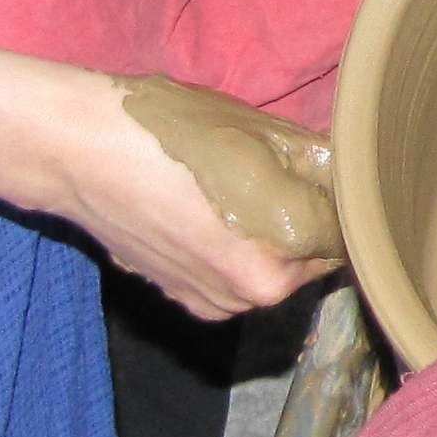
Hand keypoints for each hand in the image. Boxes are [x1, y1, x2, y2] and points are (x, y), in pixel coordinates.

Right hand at [58, 73, 339, 320]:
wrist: (80, 150)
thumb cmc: (172, 133)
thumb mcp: (266, 134)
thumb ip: (323, 166)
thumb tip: (356, 179)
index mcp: (284, 258)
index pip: (344, 235)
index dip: (337, 198)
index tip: (319, 171)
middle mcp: (254, 296)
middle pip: (308, 257)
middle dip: (301, 218)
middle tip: (269, 168)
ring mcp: (213, 303)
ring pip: (268, 267)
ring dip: (263, 235)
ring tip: (229, 185)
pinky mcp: (181, 299)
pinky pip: (229, 274)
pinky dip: (226, 247)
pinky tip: (200, 207)